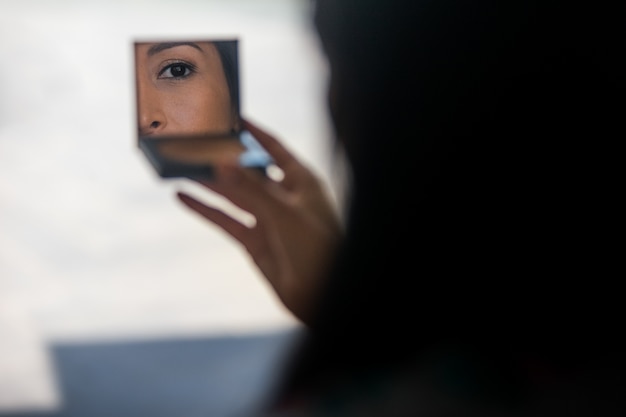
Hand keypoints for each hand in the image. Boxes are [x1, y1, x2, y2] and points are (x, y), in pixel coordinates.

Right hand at [176, 119, 342, 324]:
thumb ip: (252, 189)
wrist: (322, 296)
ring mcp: (268, 219)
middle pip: (248, 171)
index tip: (234, 117)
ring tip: (180, 167)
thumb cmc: (318, 249)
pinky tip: (184, 197)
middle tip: (195, 143)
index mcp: (302, 182)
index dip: (255, 133)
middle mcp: (284, 197)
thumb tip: (224, 162)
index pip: (275, 149)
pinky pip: (226, 220)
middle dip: (223, 158)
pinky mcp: (255, 242)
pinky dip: (205, 209)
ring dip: (208, 183)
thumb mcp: (284, 214)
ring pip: (233, 195)